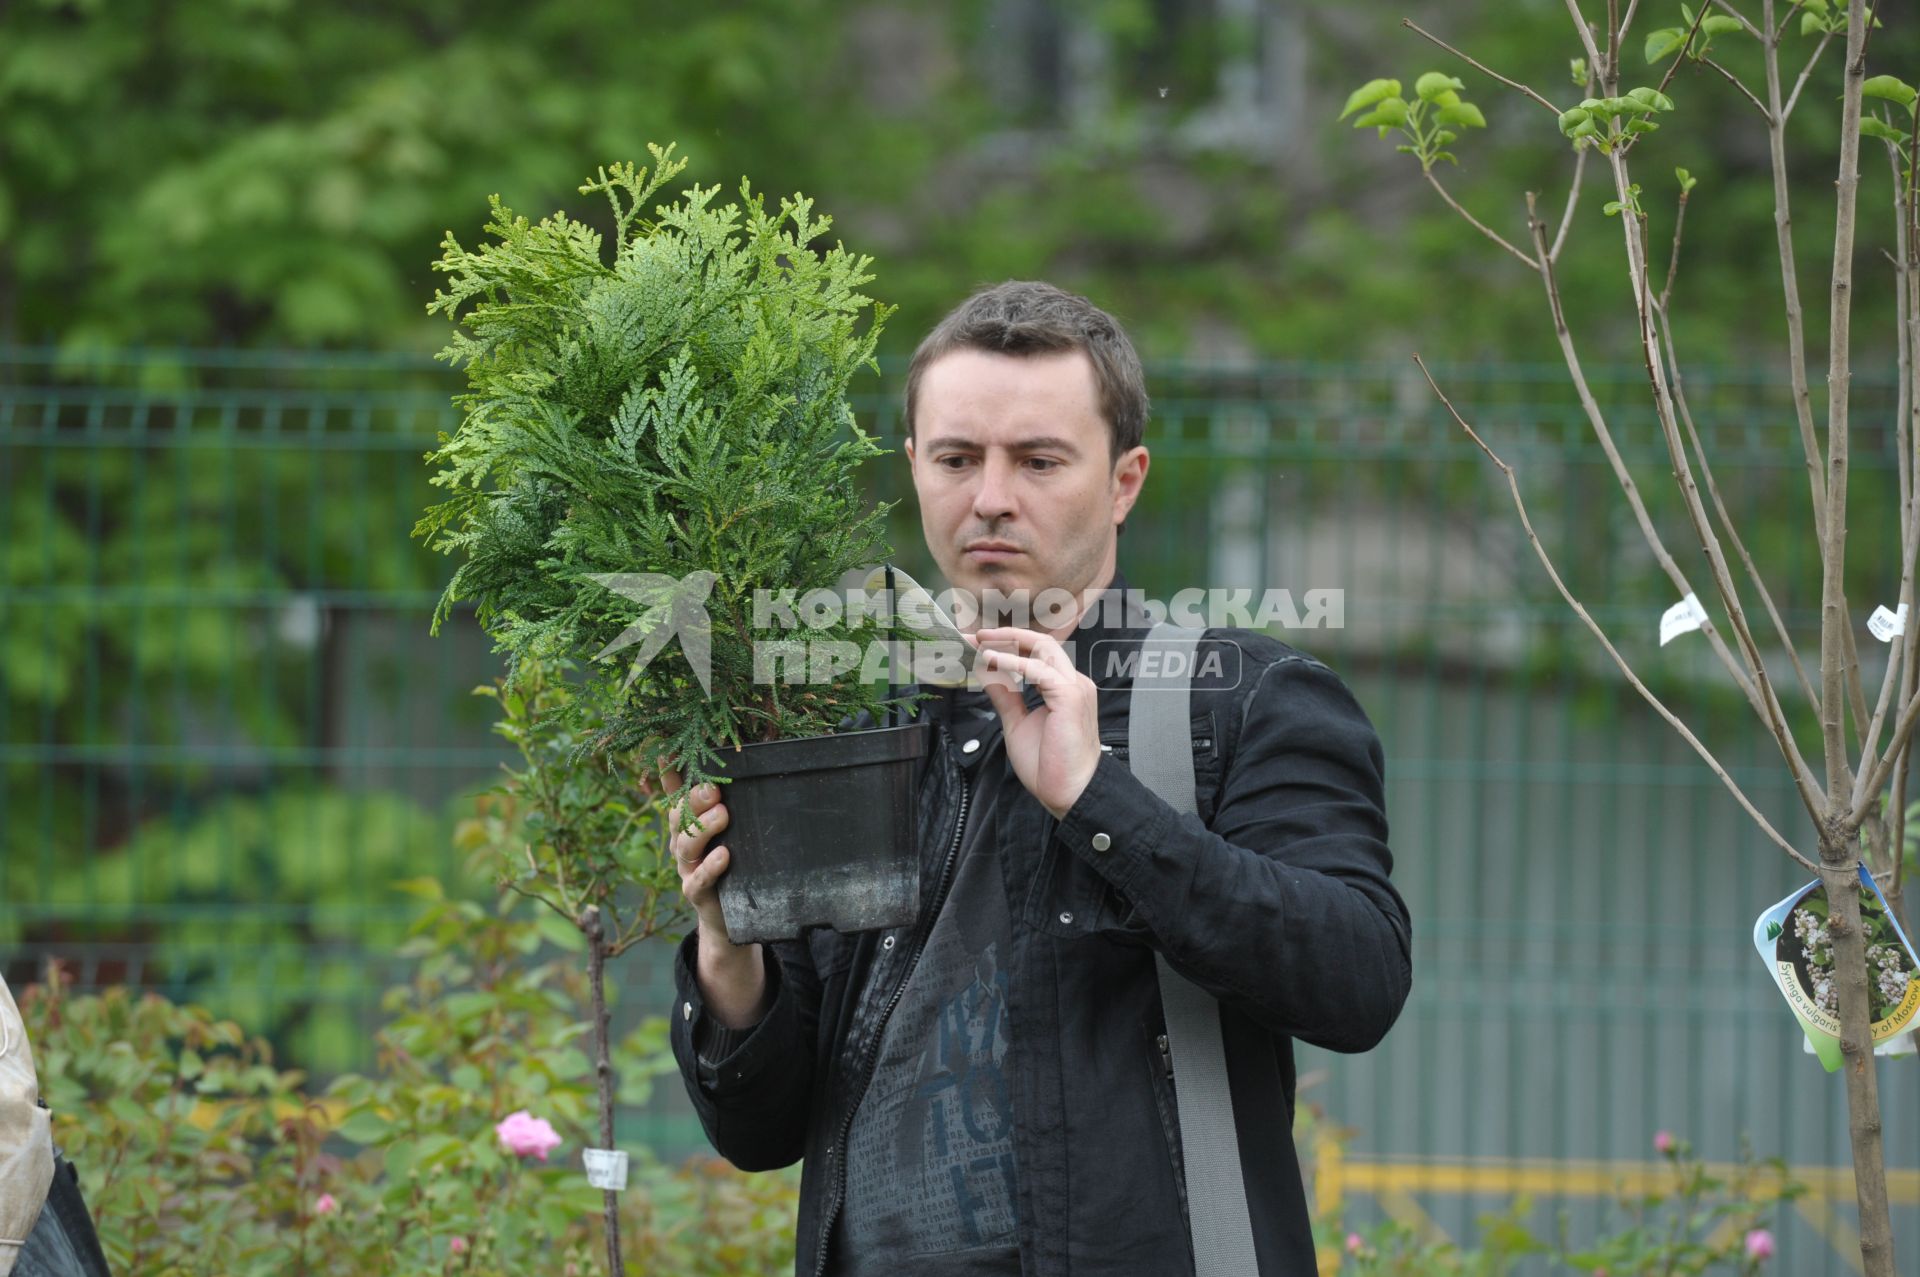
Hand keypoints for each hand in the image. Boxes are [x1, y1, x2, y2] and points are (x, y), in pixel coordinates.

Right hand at [658, 765, 768, 1026]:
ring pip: (686, 845)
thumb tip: (745, 763)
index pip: (675, 795)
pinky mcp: (696, 894)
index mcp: (687, 824)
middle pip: (678, 817)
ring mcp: (686, 869)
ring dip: (704, 828)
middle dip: (694, 800)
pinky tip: (724, 855)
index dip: (669, 777)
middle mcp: (681, 843)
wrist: (731, 917)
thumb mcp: (731, 832)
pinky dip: (710, 867)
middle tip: (714, 789)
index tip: (667, 754)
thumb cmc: (734, 863)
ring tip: (723, 815)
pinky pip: (699, 879)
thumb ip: (728, 805)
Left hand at [973, 626, 1100, 818]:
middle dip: (1007, 635)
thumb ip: (1005, 696)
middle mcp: (1073, 682)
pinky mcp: (1070, 695)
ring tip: (980, 643)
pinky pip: (1038, 669)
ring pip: (1043, 648)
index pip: (1037, 654)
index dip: (1008, 644)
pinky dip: (1012, 662)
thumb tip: (987, 674)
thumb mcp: (1016, 724)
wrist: (1069, 792)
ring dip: (1008, 642)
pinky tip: (992, 660)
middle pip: (1042, 643)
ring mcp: (1074, 686)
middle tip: (976, 635)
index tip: (977, 643)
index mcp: (1064, 688)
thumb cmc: (1049, 765)